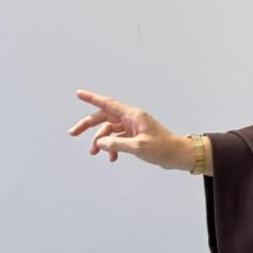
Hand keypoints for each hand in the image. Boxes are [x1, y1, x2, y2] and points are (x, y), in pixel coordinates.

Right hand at [67, 89, 189, 170]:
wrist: (179, 155)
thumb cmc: (163, 148)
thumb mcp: (138, 147)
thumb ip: (116, 144)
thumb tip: (99, 143)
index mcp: (133, 115)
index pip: (108, 104)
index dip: (92, 98)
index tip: (79, 94)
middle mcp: (132, 119)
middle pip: (104, 117)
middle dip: (88, 125)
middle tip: (73, 133)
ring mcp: (133, 127)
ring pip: (109, 130)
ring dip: (100, 141)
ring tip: (95, 153)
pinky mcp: (135, 136)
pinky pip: (117, 139)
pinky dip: (112, 147)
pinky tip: (112, 158)